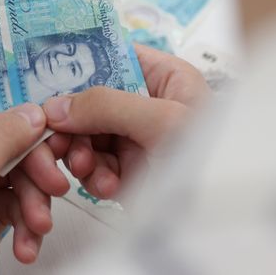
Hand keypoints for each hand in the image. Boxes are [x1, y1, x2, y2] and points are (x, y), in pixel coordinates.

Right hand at [40, 44, 209, 199]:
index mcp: (162, 76)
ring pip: (84, 136)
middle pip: (88, 101)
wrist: (229, 218)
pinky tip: (107, 187)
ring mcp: (135, 137)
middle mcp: (145, 103)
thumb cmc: (213, 158)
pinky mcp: (128, 169)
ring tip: (87, 169)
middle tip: (58, 142)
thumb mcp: (162, 122)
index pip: (111, 57)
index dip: (77, 68)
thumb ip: (108, 105)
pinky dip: (92, 177)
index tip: (47, 84)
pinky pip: (93, 165)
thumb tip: (56, 106)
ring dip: (79, 154)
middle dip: (72, 125)